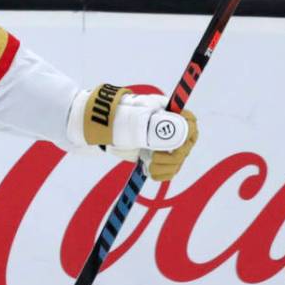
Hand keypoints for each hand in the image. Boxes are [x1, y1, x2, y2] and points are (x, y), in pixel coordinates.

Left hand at [71, 85, 198, 180]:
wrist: (95, 129)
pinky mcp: (152, 155)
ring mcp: (160, 142)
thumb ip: (155, 126)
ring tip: (149, 165)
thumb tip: (175, 135)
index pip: (190, 123)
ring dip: (167, 166)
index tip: (174, 144)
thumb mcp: (135, 120)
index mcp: (166, 111)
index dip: (186, 135)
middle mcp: (166, 127)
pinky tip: (149, 172)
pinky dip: (161, 173)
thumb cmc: (114, 118)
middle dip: (174, 155)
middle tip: (154, 158)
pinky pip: (167, 169)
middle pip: (185, 145)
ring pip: (177, 159)